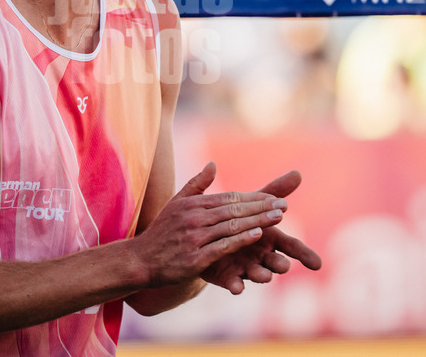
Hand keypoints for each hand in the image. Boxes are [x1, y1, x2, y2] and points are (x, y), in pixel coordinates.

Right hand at [129, 162, 288, 288]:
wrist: (140, 260)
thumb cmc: (161, 233)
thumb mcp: (176, 204)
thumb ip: (197, 185)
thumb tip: (213, 164)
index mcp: (193, 204)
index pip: (230, 197)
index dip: (254, 198)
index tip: (275, 197)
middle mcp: (194, 217)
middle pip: (234, 209)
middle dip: (262, 207)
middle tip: (285, 205)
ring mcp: (195, 237)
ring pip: (232, 226)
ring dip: (258, 221)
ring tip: (279, 217)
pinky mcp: (195, 258)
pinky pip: (223, 246)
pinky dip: (241, 239)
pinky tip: (257, 235)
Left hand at [200, 170, 321, 294]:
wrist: (207, 234)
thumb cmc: (237, 218)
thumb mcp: (252, 202)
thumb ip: (274, 191)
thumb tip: (298, 173)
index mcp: (270, 236)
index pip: (291, 246)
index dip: (305, 255)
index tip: (318, 265)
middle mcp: (261, 254)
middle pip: (276, 261)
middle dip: (280, 264)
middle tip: (285, 266)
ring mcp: (245, 267)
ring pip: (257, 273)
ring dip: (262, 275)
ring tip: (265, 276)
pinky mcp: (228, 276)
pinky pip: (233, 283)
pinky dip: (236, 286)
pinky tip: (236, 288)